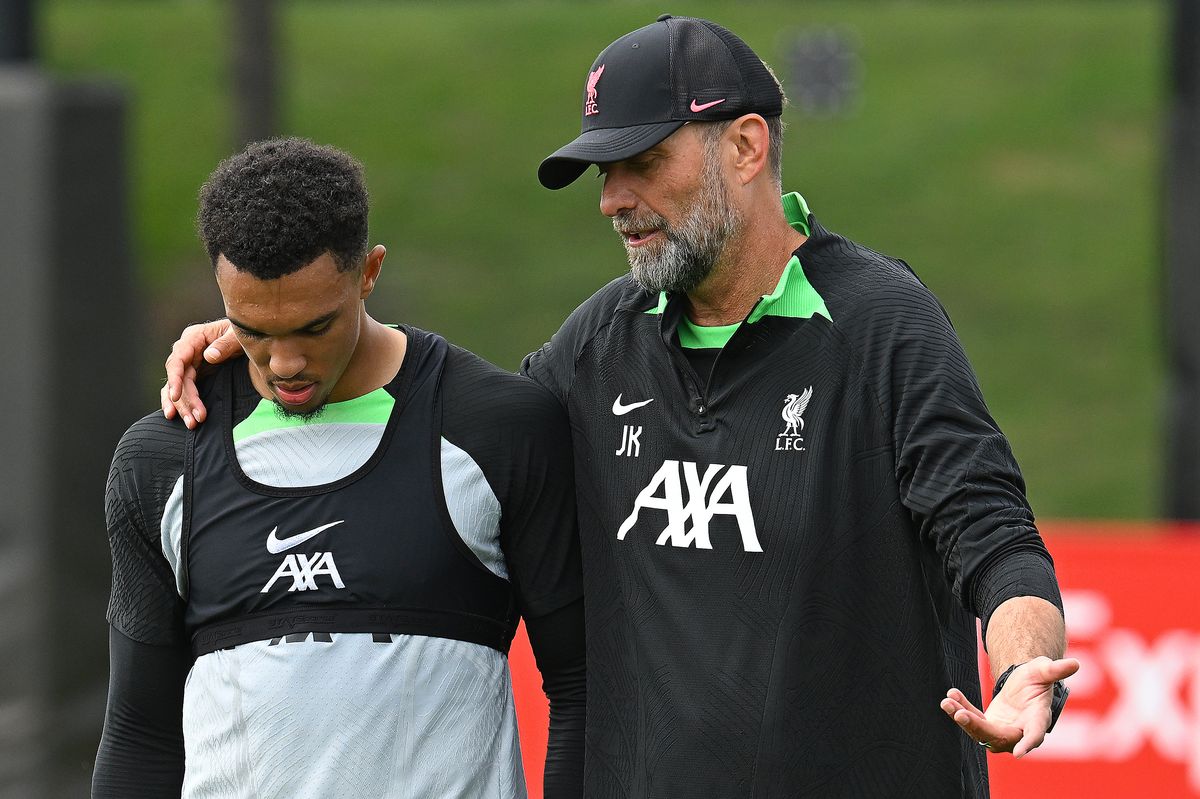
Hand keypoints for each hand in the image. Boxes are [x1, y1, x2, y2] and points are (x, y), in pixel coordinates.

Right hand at [161, 319, 240, 428]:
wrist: (249, 336)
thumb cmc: (242, 332)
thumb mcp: (237, 334)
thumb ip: (225, 343)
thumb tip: (209, 356)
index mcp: (194, 337)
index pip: (178, 359)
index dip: (175, 378)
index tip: (176, 395)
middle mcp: (187, 351)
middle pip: (178, 378)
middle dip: (185, 400)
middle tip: (196, 419)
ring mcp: (190, 363)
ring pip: (178, 387)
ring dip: (183, 406)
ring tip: (192, 424)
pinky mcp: (195, 374)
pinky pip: (182, 390)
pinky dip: (179, 403)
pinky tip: (175, 416)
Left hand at [940, 656, 1079, 757]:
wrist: (1023, 682)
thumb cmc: (1037, 677)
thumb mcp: (1044, 670)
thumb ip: (1055, 670)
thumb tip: (1075, 663)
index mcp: (1038, 719)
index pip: (1035, 734)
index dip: (1028, 743)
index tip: (1018, 753)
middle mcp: (1020, 731)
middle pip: (999, 737)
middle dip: (978, 728)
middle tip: (960, 715)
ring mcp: (1003, 731)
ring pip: (981, 732)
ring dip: (963, 718)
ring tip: (947, 702)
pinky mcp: (989, 725)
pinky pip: (972, 720)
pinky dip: (960, 708)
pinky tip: (951, 695)